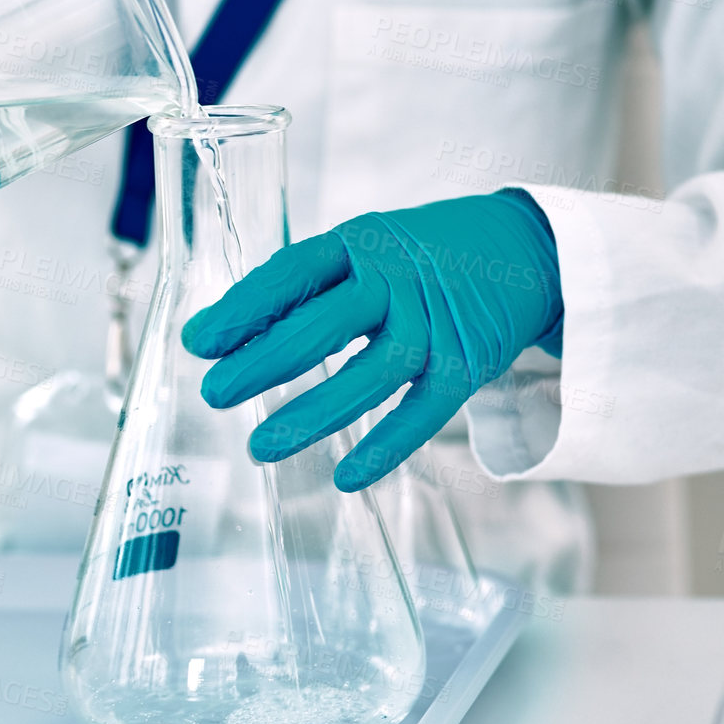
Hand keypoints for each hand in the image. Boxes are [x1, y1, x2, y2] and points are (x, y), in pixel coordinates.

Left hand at [180, 190, 564, 491]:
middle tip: (213, 394)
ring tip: (258, 446)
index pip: (293, 273)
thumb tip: (218, 333)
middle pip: (325, 325)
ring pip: (369, 376)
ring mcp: (436, 324)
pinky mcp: (468, 364)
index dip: (244, 308)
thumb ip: (303, 287)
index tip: (197, 342)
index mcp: (360, 244)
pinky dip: (386, 448)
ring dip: (312, 414)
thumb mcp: (363, 249)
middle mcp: (397, 281)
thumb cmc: (420, 255)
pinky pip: (423, 413)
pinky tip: (345, 479)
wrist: (526, 246)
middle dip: (264, 362)